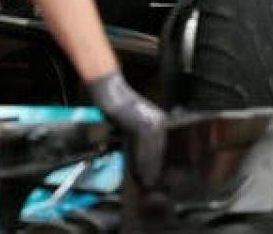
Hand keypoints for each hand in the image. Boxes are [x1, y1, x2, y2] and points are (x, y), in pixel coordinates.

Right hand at [87, 71, 165, 185]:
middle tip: (149, 182)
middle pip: (159, 149)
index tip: (153, 175)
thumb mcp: (131, 125)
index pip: (161, 146)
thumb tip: (141, 159)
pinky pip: (144, 147)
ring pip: (153, 150)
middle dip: (154, 167)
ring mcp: (152, 121)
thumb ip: (138, 139)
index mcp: (159, 120)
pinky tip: (138, 170)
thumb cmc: (118, 109)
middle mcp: (159, 120)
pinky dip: (141, 160)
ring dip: (149, 167)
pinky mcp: (142, 123)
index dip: (157, 162)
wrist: (112, 92)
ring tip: (145, 180)